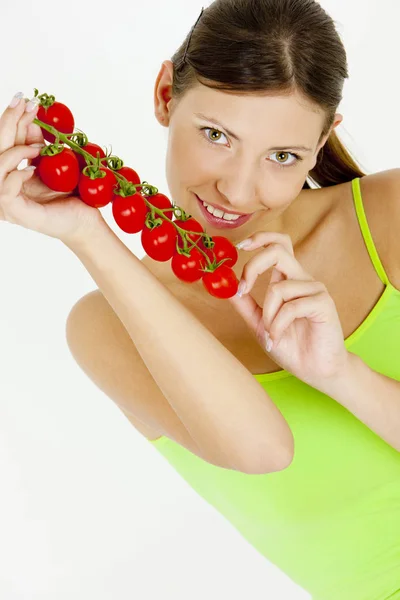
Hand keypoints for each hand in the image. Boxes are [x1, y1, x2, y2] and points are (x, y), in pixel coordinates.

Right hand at [0, 93, 102, 242]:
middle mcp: (3, 186)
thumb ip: (38, 146)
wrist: (86, 221)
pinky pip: (6, 188)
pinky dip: (18, 174)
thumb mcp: (54, 164)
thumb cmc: (71, 195)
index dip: (11, 119)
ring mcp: (7, 202)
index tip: (25, 100)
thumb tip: (30, 121)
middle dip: (10, 122)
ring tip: (39, 147)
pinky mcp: (16, 212)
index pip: (4, 141)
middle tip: (27, 104)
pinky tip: (32, 168)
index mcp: (10, 174)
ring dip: (16, 149)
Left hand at [228, 231, 349, 391]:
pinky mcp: (324, 304)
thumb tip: (226, 288)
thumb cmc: (292, 346)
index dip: (260, 238)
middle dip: (253, 266)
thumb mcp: (260, 324)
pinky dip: (279, 324)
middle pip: (278, 251)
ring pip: (279, 287)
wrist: (316, 370)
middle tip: (243, 289)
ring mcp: (315, 290)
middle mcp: (302, 279)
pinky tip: (278, 337)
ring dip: (268, 314)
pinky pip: (292, 306)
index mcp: (288, 280)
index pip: (279, 244)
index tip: (239, 247)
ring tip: (271, 333)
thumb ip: (245, 305)